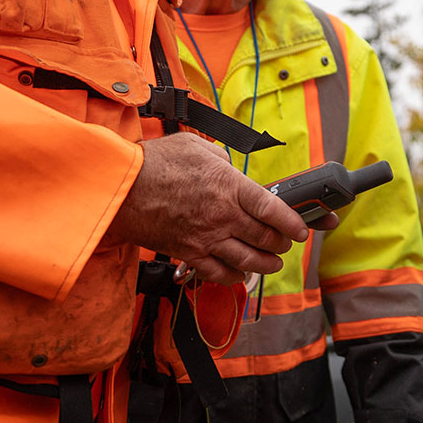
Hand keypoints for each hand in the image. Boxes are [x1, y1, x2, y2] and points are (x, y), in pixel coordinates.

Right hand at [105, 135, 309, 283]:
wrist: (121, 188)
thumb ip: (221, 158)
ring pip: (247, 261)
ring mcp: (206, 238)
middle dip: (281, 243)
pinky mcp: (188, 253)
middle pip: (264, 238)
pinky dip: (235, 277)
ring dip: (266, 264)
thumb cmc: (154, 162)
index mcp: (228, 185)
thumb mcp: (195, 146)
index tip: (301, 228)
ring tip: (272, 262)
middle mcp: (222, 215)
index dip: (292, 222)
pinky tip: (241, 273)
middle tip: (285, 242)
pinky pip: (219, 273)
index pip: (272, 208)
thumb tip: (230, 169)